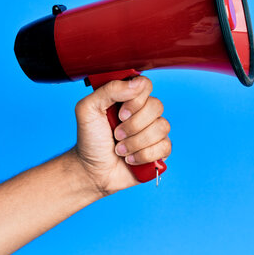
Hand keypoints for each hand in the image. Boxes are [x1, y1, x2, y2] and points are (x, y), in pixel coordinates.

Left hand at [73, 76, 170, 195]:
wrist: (92, 170)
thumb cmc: (90, 139)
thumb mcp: (88, 109)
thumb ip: (109, 90)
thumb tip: (136, 83)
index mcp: (128, 98)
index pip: (145, 85)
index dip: (136, 100)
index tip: (120, 114)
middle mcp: (144, 112)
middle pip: (156, 106)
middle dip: (134, 125)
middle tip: (116, 135)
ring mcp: (153, 131)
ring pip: (162, 127)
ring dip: (136, 143)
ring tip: (120, 150)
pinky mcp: (160, 150)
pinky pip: (165, 146)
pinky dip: (144, 155)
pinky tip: (131, 159)